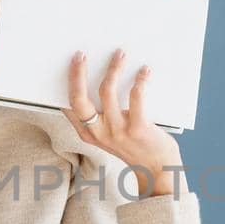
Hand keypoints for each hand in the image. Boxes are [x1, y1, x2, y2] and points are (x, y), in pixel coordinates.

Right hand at [63, 49, 183, 196]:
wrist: (157, 169)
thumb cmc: (134, 147)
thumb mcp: (108, 137)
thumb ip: (100, 117)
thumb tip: (101, 80)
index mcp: (87, 133)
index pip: (69, 106)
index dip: (67, 83)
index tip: (72, 63)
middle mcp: (98, 132)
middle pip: (79, 99)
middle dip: (77, 74)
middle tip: (81, 55)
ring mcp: (117, 130)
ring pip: (107, 91)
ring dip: (113, 68)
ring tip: (120, 54)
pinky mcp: (137, 128)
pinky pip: (136, 97)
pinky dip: (140, 80)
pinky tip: (144, 71)